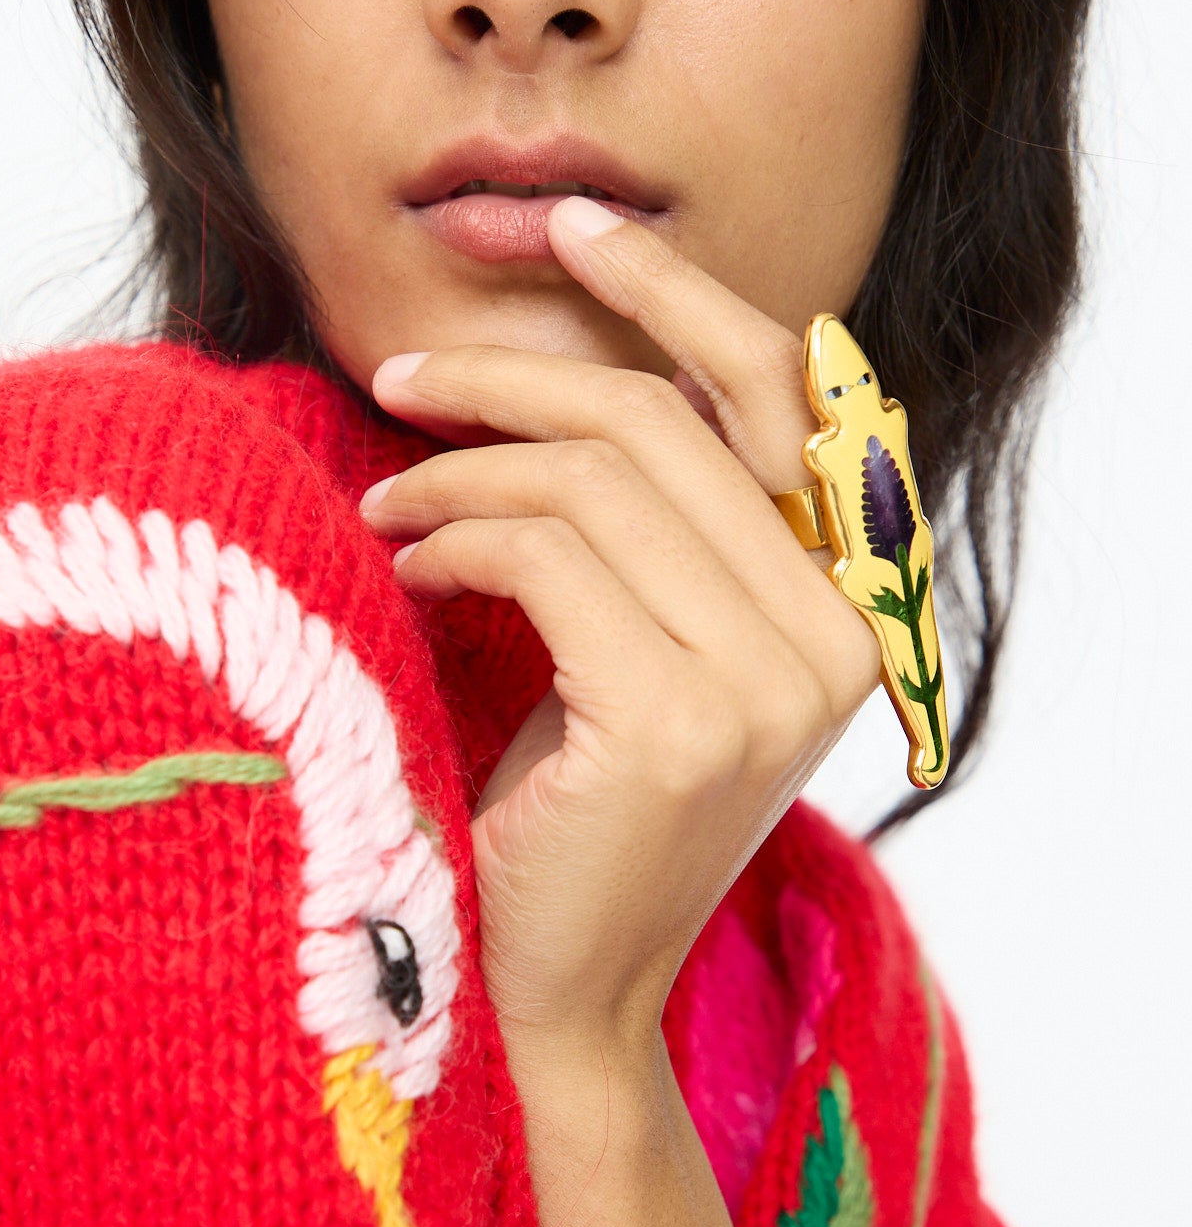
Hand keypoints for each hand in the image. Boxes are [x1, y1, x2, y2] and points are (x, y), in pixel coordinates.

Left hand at [362, 204, 878, 1056]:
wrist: (552, 998)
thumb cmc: (570, 819)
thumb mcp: (632, 652)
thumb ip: (647, 528)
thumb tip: (557, 366)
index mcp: (843, 605)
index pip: (778, 391)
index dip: (673, 294)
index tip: (571, 228)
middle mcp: (832, 636)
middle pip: (659, 420)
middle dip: (512, 375)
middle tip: (402, 377)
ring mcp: (768, 682)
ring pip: (589, 478)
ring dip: (458, 473)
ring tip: (384, 507)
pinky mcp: (681, 722)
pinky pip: (543, 554)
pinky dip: (453, 541)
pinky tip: (404, 572)